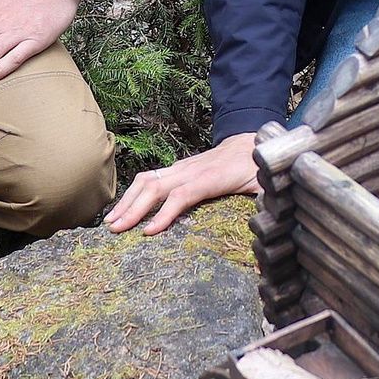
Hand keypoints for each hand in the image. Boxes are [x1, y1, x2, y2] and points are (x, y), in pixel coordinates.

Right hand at [106, 134, 259, 235]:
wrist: (251, 141)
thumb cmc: (257, 168)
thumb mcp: (266, 187)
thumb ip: (264, 205)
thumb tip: (266, 237)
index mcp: (212, 178)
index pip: (183, 195)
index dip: (165, 213)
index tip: (148, 232)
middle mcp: (191, 171)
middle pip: (156, 187)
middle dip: (133, 208)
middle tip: (115, 230)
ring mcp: (181, 168)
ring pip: (147, 180)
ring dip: (127, 200)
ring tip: (111, 221)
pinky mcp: (177, 169)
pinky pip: (150, 178)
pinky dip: (133, 193)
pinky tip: (123, 209)